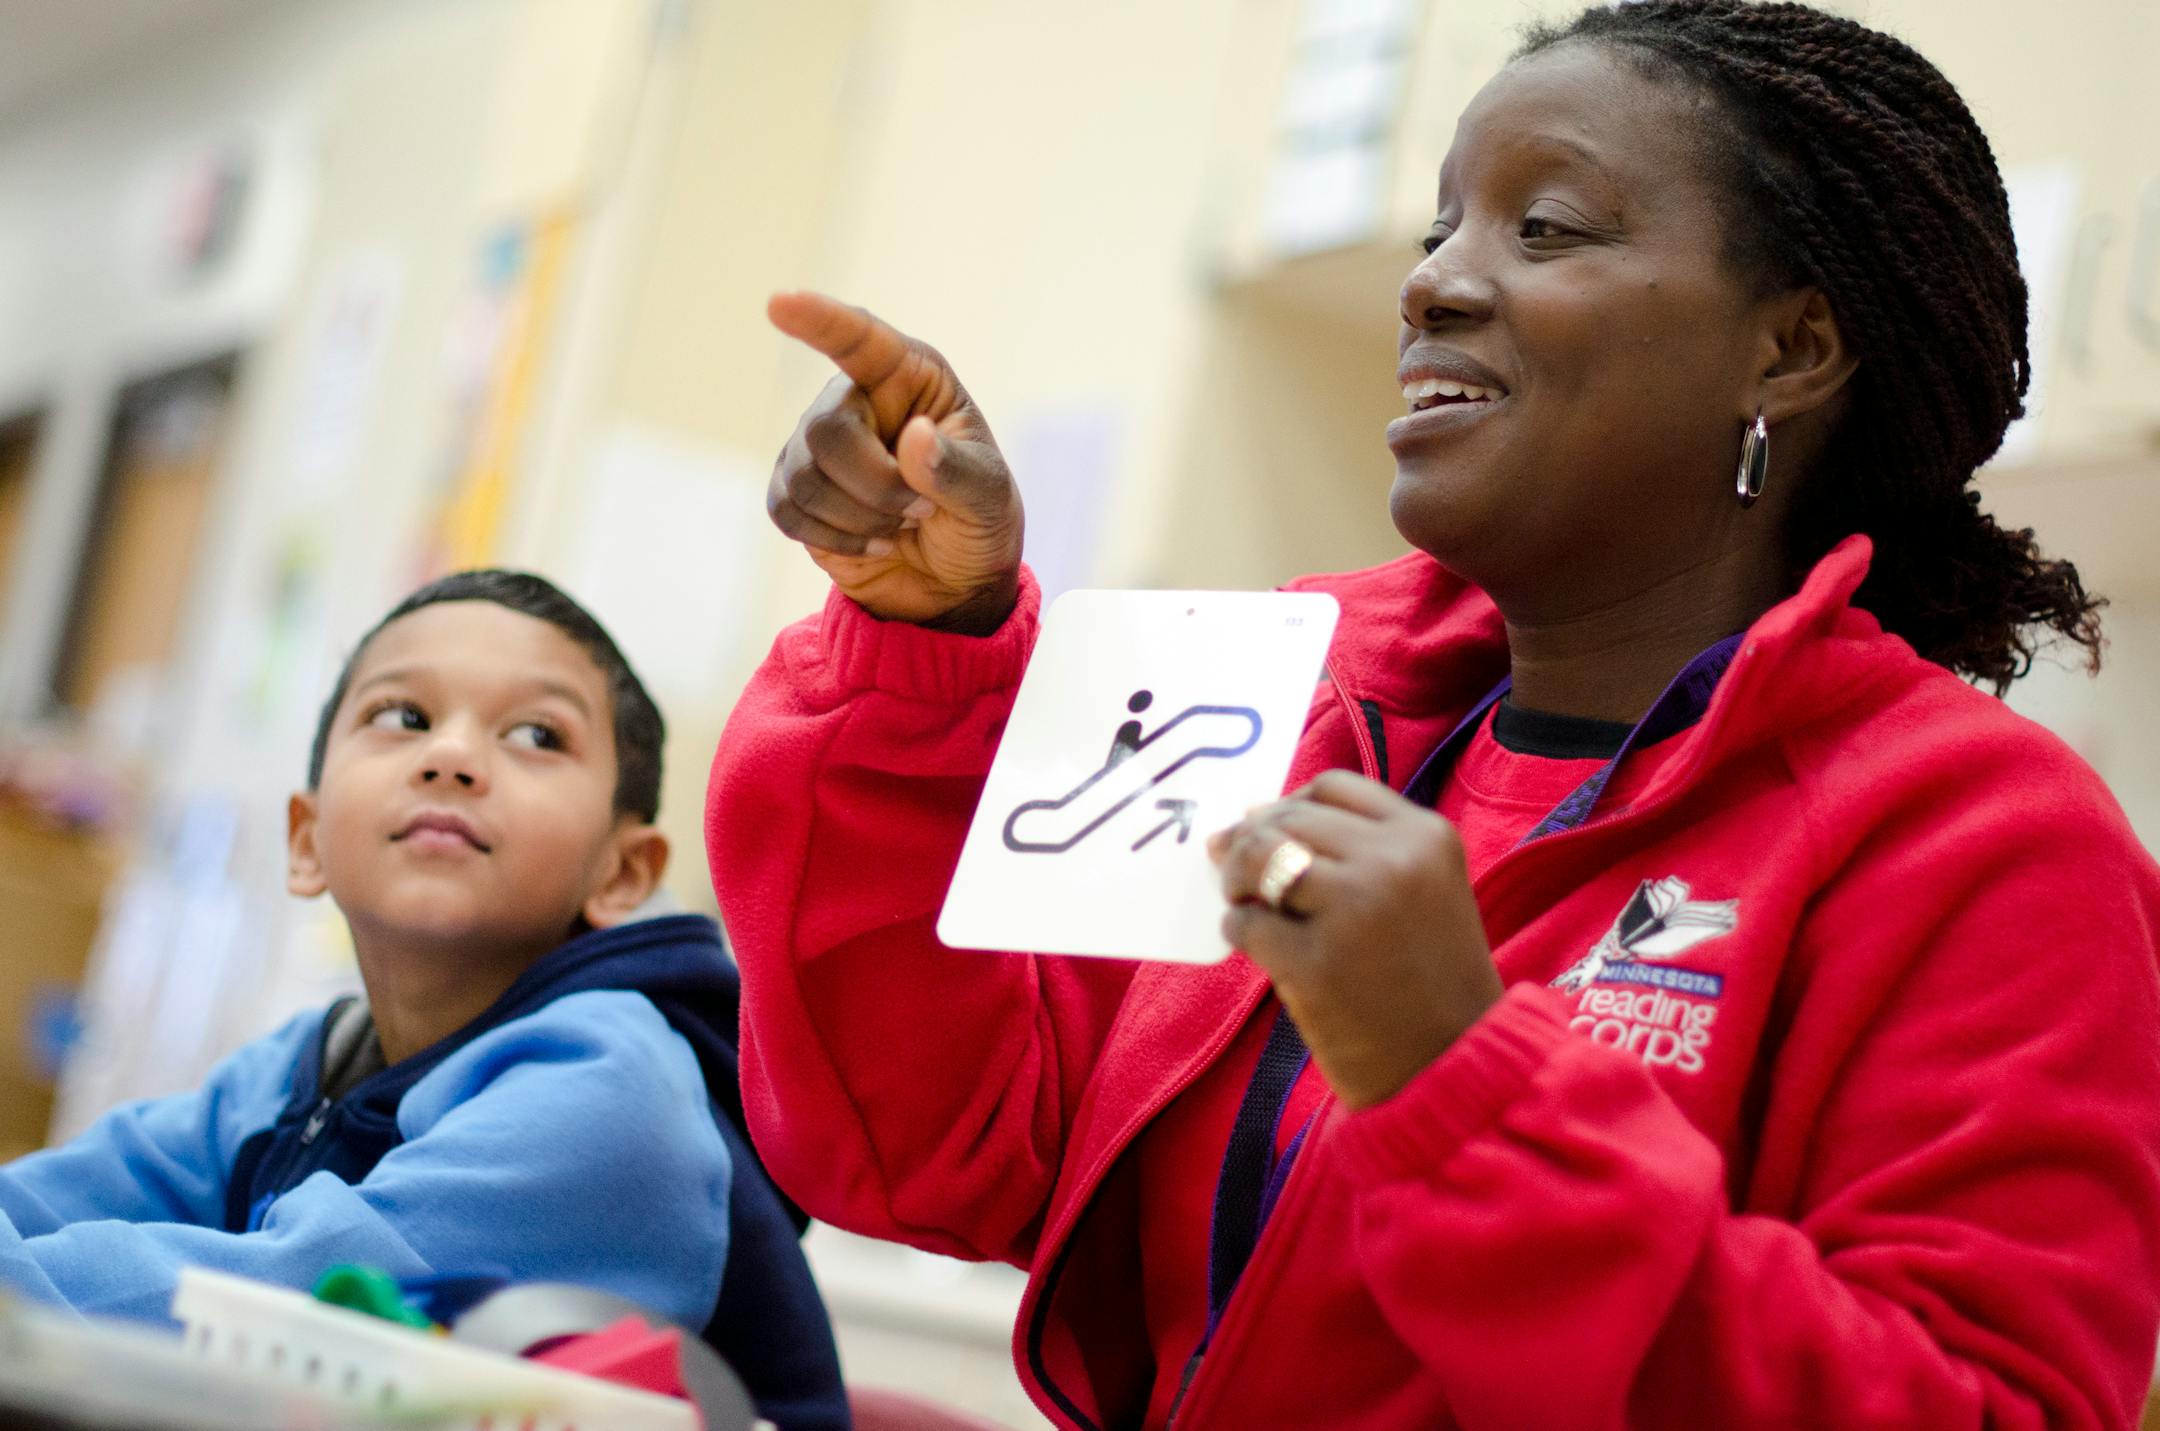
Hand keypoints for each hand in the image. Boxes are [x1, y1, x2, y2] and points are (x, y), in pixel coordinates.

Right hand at [767, 292, 1024, 632]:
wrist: (953, 582)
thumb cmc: (977, 520)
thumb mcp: (988, 497)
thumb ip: (956, 470)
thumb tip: (913, 437)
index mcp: (909, 377)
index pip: (859, 340)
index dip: (820, 320)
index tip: (781, 302)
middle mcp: (856, 400)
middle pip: (827, 431)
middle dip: (877, 486)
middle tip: (921, 510)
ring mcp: (818, 445)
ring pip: (806, 478)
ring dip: (862, 518)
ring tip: (902, 525)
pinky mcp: (794, 490)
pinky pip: (787, 510)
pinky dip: (836, 538)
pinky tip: (873, 541)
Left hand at [1208, 771, 1504, 1109]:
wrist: (1455, 1067)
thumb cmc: (1432, 981)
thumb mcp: (1424, 892)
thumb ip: (1361, 851)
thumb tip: (1255, 818)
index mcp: (1425, 837)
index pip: (1332, 787)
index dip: (1287, 803)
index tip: (1266, 825)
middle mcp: (1391, 862)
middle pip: (1288, 819)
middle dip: (1249, 839)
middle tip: (1231, 868)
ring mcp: (1352, 910)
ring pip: (1258, 859)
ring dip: (1235, 877)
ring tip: (1241, 901)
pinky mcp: (1313, 964)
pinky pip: (1246, 924)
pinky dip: (1238, 929)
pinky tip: (1250, 944)